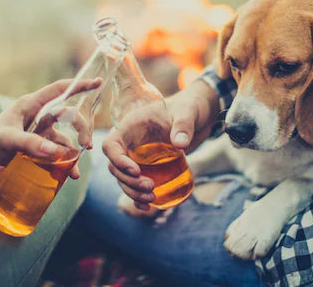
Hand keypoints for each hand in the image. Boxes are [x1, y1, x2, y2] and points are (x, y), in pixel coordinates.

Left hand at [0, 78, 100, 178]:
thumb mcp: (7, 139)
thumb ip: (28, 143)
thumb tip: (54, 151)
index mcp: (33, 104)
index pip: (60, 89)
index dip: (79, 85)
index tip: (97, 83)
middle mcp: (41, 114)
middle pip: (70, 115)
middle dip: (82, 128)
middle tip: (85, 145)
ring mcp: (42, 130)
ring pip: (67, 136)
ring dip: (75, 150)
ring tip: (76, 169)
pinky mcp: (42, 144)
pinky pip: (59, 150)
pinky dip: (67, 161)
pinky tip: (71, 174)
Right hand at [102, 80, 219, 209]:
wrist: (201, 113)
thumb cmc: (190, 106)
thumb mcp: (188, 113)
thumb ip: (184, 125)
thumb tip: (180, 143)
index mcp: (131, 125)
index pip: (111, 145)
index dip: (118, 160)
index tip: (137, 171)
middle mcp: (130, 141)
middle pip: (116, 166)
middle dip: (129, 182)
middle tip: (150, 188)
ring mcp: (138, 154)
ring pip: (124, 178)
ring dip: (133, 192)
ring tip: (151, 200)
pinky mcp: (149, 164)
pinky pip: (137, 182)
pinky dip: (139, 196)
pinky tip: (150, 207)